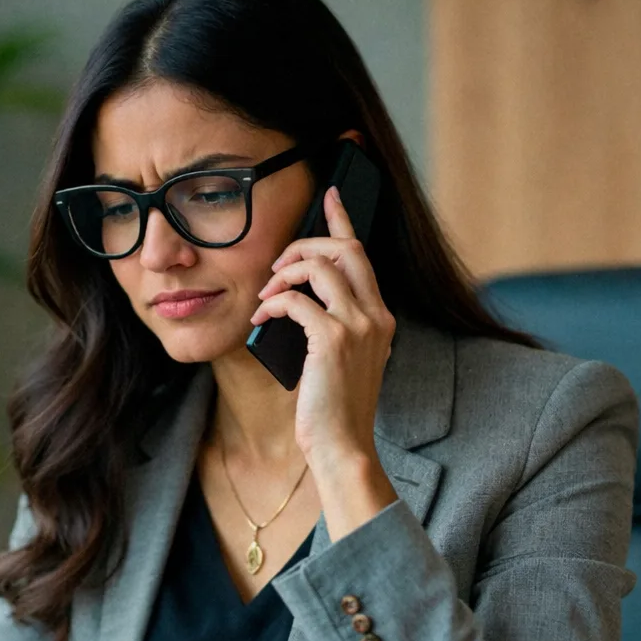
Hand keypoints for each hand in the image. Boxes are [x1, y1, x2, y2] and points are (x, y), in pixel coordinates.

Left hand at [250, 185, 399, 533]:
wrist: (342, 447)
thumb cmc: (333, 410)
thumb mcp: (340, 361)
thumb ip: (332, 327)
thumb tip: (297, 299)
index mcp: (379, 317)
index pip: (362, 254)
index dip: (344, 219)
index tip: (330, 192)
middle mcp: (375, 315)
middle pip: (344, 248)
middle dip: (305, 242)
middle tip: (278, 261)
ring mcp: (357, 326)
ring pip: (319, 266)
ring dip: (284, 272)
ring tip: (266, 293)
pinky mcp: (332, 340)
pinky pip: (296, 300)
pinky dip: (273, 303)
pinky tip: (261, 318)